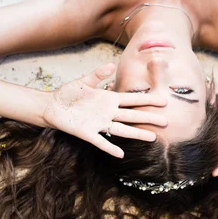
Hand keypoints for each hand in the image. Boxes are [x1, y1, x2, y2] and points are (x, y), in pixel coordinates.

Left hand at [42, 63, 167, 157]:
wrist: (52, 106)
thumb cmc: (69, 93)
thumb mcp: (84, 82)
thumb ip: (98, 74)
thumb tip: (111, 65)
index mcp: (109, 99)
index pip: (132, 100)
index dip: (147, 100)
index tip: (163, 102)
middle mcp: (108, 112)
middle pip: (132, 115)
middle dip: (148, 118)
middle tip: (165, 121)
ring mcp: (99, 124)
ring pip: (122, 129)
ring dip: (136, 134)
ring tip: (152, 138)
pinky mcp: (88, 133)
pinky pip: (101, 142)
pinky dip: (110, 147)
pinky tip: (121, 154)